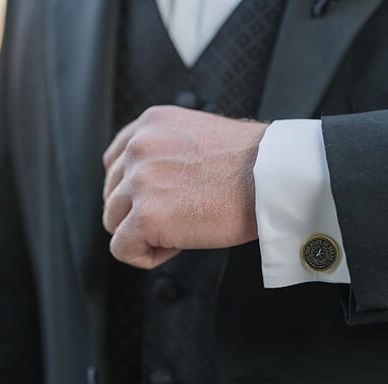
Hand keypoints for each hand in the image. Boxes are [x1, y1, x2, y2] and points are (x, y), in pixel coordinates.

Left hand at [102, 105, 267, 268]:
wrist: (274, 177)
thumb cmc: (253, 163)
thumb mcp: (198, 136)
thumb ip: (167, 152)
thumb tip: (159, 182)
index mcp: (150, 124)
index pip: (115, 163)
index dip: (138, 190)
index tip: (163, 199)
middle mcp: (138, 148)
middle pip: (113, 196)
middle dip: (142, 212)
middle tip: (181, 215)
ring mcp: (139, 181)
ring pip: (114, 222)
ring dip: (145, 232)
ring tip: (183, 229)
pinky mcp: (145, 215)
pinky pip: (123, 249)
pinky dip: (147, 255)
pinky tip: (178, 244)